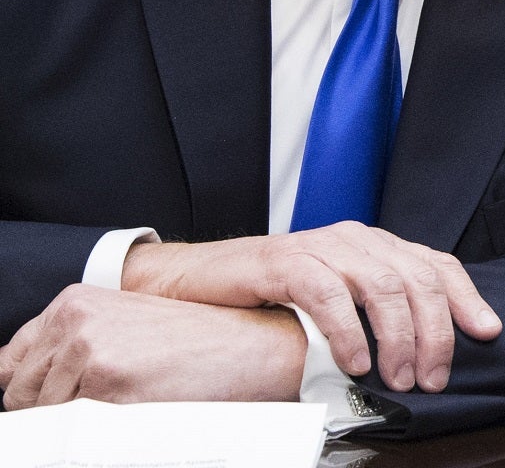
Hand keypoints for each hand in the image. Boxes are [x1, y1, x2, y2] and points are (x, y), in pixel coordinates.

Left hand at [0, 285, 304, 407]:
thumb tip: (21, 380)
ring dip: (76, 422)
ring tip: (126, 402)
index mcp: (75, 302)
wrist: (250, 345)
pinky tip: (132, 410)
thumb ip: (70, 343)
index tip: (51, 399)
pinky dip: (95, 434)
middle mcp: (75, 320)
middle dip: (52, 408)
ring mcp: (89, 350)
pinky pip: (72, 432)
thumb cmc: (196, 340)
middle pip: (21, 394)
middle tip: (106, 400)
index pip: (12, 362)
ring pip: (45, 417)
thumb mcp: (124, 325)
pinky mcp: (107, 383)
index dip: (31, 389)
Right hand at [121, 223, 500, 392]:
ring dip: (397, 338)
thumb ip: (377, 312)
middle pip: (416, 280)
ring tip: (398, 378)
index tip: (488, 333)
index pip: (437, 265)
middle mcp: (357, 239)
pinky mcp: (286, 261)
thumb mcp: (339, 298)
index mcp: (377, 245)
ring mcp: (323, 246)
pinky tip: (354, 363)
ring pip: (381, 285)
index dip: (467, 298)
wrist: (204, 279)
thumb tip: (423, 354)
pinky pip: (328, 294)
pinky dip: (347, 331)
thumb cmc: (275, 295)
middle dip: (434, 332)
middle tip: (432, 378)